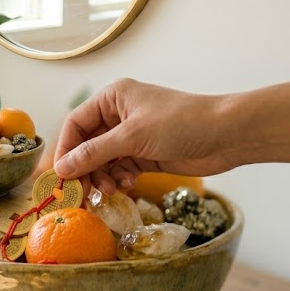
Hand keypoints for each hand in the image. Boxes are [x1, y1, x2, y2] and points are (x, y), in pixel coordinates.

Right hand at [53, 78, 234, 193]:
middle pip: (87, 145)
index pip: (76, 124)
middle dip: (84, 168)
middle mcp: (119, 115)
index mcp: (112, 98)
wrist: (227, 135)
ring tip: (109, 189)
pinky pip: (120, 169)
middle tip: (83, 192)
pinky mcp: (146, 154)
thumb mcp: (132, 137)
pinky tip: (128, 184)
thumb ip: (94, 153)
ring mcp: (133, 136)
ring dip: (102, 176)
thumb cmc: (180, 123)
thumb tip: (62, 168)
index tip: (61, 175)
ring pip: (103, 160)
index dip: (66, 149)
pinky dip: (120, 179)